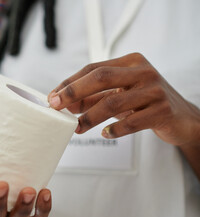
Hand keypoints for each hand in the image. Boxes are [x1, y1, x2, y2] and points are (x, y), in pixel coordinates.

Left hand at [48, 52, 199, 146]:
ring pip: (113, 102)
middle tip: (56, 107)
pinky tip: (105, 134)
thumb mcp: (119, 94)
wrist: (182, 117)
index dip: (70, 83)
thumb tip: (65, 104)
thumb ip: (94, 97)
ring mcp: (154, 90)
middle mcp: (143, 71)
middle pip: (100, 77)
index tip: (53, 96)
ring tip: (77, 128)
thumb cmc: (146, 102)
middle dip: (74, 92)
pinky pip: (132, 122)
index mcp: (130, 62)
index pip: (93, 69)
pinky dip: (115, 130)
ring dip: (90, 117)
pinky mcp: (162, 111)